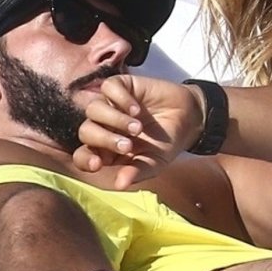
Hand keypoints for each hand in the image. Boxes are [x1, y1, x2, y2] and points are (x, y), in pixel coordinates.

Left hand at [71, 75, 201, 184]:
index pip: (83, 156)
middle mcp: (103, 127)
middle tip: (128, 145)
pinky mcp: (122, 86)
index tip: (97, 163)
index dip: (84, 160)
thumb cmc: (166, 144)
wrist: (188, 118)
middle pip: (85, 131)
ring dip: (114, 120)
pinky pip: (108, 87)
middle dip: (104, 140)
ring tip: (138, 127)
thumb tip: (120, 185)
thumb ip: (137, 172)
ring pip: (93, 109)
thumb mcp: (154, 163)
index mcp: (106, 150)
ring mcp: (110, 105)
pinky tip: (136, 109)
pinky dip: (120, 98)